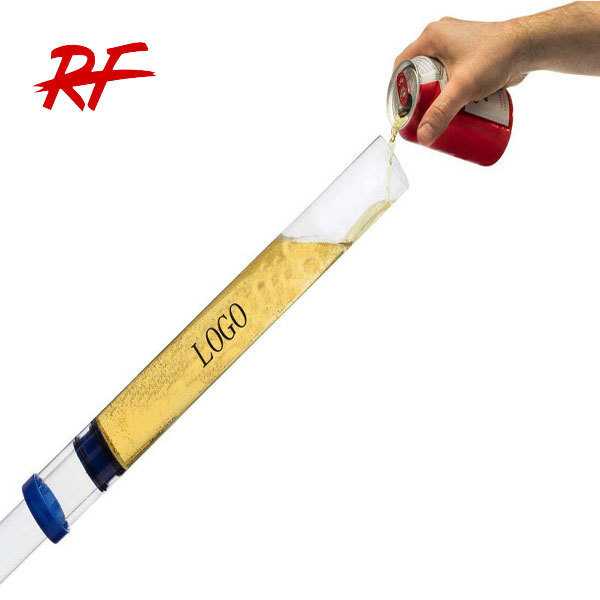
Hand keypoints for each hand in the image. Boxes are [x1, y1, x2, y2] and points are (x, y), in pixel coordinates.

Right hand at [395, 17, 528, 145]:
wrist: (530, 47)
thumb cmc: (498, 55)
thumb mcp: (463, 87)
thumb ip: (441, 112)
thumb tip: (424, 136)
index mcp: (432, 37)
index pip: (403, 65)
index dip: (399, 89)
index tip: (403, 109)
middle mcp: (441, 39)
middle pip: (419, 74)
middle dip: (419, 98)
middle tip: (421, 118)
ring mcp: (456, 47)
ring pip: (436, 77)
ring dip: (435, 97)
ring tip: (437, 116)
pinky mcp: (469, 56)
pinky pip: (451, 77)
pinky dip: (450, 92)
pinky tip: (452, 107)